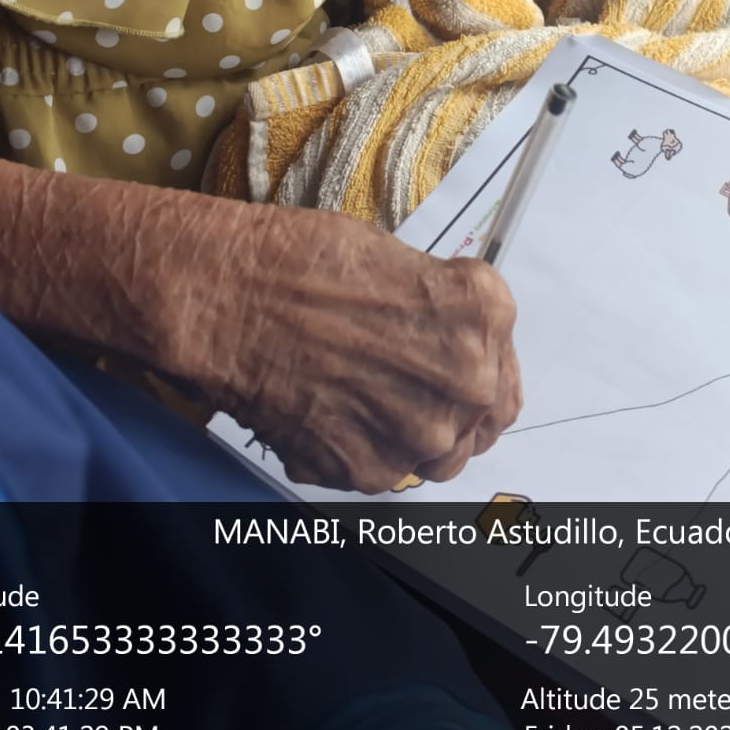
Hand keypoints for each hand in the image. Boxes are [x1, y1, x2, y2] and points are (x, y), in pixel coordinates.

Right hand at [208, 208, 522, 492]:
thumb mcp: (397, 259)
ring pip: (440, 451)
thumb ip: (442, 309)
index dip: (473, 354)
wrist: (225, 297)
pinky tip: (333, 407)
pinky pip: (388, 468)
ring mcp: (421, 434)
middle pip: (482, 411)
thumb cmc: (300, 260)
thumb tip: (447, 335)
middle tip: (403, 375)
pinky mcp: (369, 470)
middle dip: (448, 394)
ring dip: (415, 429)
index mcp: (482, 315)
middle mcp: (467, 381)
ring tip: (366, 393)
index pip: (503, 355)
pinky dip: (365, 447)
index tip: (446, 349)